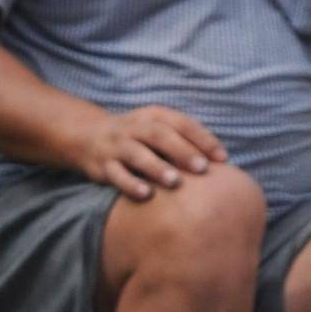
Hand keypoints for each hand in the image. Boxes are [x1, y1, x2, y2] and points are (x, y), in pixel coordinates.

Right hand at [75, 103, 225, 200]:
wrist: (88, 136)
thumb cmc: (138, 138)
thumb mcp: (158, 129)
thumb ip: (184, 141)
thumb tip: (220, 163)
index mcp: (153, 116)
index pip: (181, 123)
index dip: (202, 139)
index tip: (221, 159)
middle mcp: (134, 127)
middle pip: (159, 135)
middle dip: (182, 151)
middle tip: (202, 169)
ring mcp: (117, 145)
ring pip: (136, 154)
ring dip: (156, 167)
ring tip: (175, 182)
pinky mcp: (103, 165)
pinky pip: (116, 174)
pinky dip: (130, 184)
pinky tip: (146, 195)